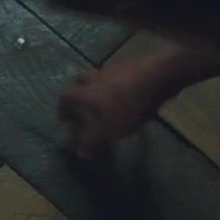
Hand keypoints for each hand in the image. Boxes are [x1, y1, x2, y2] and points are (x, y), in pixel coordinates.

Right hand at [58, 59, 172, 158]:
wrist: (157, 78)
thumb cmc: (128, 106)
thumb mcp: (109, 129)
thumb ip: (93, 141)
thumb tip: (80, 153)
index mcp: (85, 92)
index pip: (65, 98)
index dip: (62, 109)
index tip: (64, 120)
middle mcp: (95, 78)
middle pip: (80, 83)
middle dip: (79, 96)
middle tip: (84, 109)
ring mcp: (113, 69)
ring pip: (99, 79)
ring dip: (98, 90)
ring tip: (107, 105)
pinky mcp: (130, 67)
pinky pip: (117, 78)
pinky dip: (116, 88)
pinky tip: (126, 99)